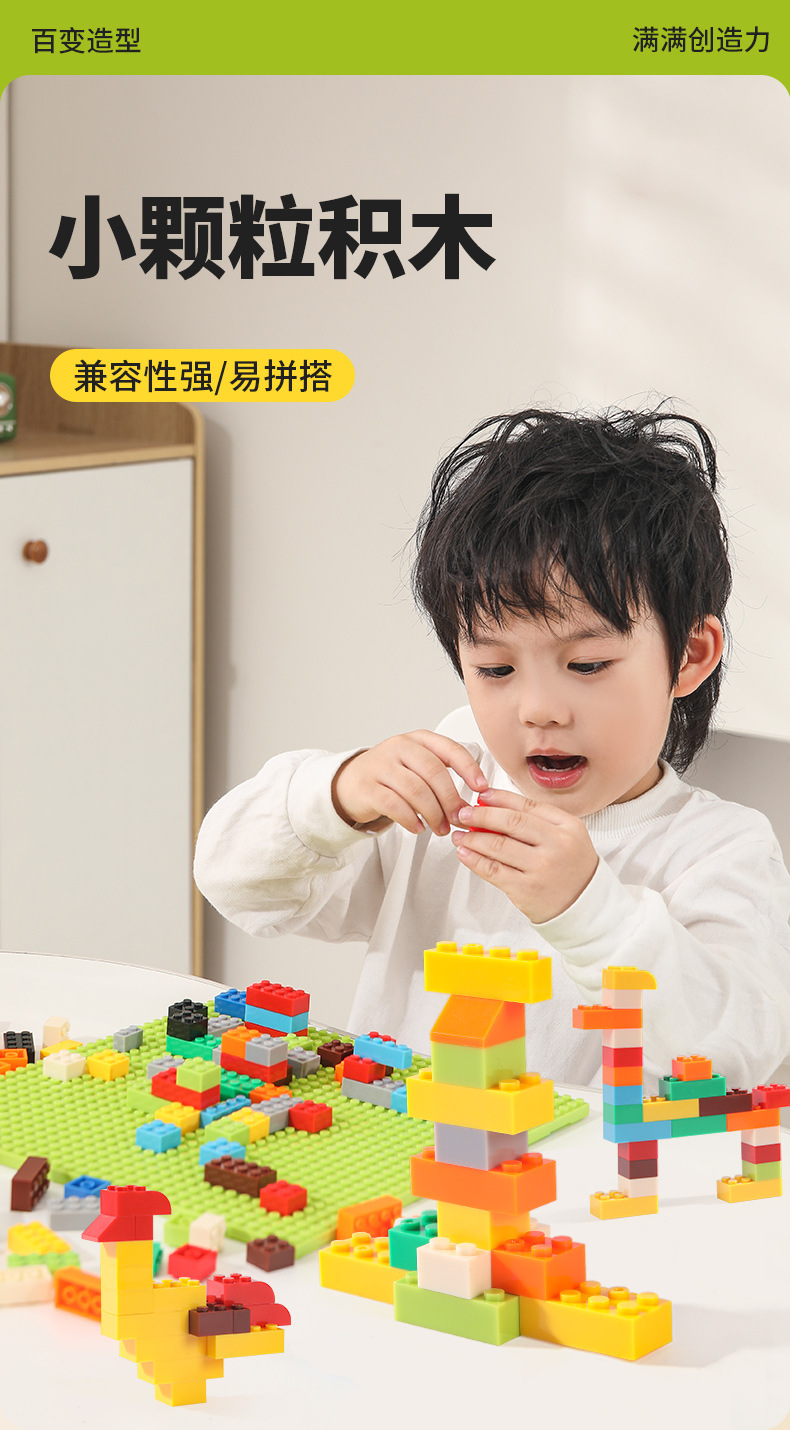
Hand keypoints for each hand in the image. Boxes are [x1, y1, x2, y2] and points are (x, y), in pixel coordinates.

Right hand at [332, 732, 487, 835]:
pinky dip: (410, 819)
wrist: (350, 783)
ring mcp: (381, 766)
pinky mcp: (367, 787)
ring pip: (416, 790)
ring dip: (433, 813)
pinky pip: (394, 805)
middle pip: (434, 772)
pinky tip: (418, 827)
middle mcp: (400, 747)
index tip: (481, 788)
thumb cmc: (390, 776)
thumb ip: (443, 776)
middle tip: (458, 818)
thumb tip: (473, 799)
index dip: (469, 769)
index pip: (450, 749)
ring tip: (439, 828)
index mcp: (418, 740)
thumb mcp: (418, 765)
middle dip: (450, 799)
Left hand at [451, 787, 598, 922]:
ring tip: (461, 835)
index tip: (482, 796)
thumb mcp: (567, 836)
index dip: (500, 798)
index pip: (527, 805)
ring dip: (473, 838)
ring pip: (498, 846)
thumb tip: (495, 805)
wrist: (584, 905)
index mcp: (568, 827)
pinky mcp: (526, 889)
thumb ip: (538, 820)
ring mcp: (541, 868)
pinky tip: (465, 853)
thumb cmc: (571, 869)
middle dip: (481, 815)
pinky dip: (474, 860)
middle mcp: (556, 845)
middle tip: (464, 813)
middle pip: (510, 822)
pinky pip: (493, 870)